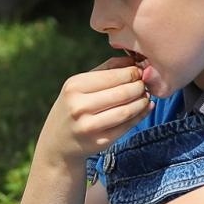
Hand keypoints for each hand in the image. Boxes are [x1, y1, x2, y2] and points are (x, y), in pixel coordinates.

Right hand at [38, 56, 152, 164]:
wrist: (57, 143)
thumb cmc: (72, 107)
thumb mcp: (79, 85)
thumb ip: (105, 70)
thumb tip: (133, 60)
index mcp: (74, 86)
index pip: (113, 76)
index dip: (133, 72)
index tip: (141, 71)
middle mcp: (79, 106)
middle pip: (122, 93)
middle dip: (140, 86)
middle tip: (146, 84)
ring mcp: (89, 126)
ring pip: (126, 111)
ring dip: (142, 102)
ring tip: (146, 96)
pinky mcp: (100, 142)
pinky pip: (126, 126)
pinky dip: (140, 116)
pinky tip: (145, 108)